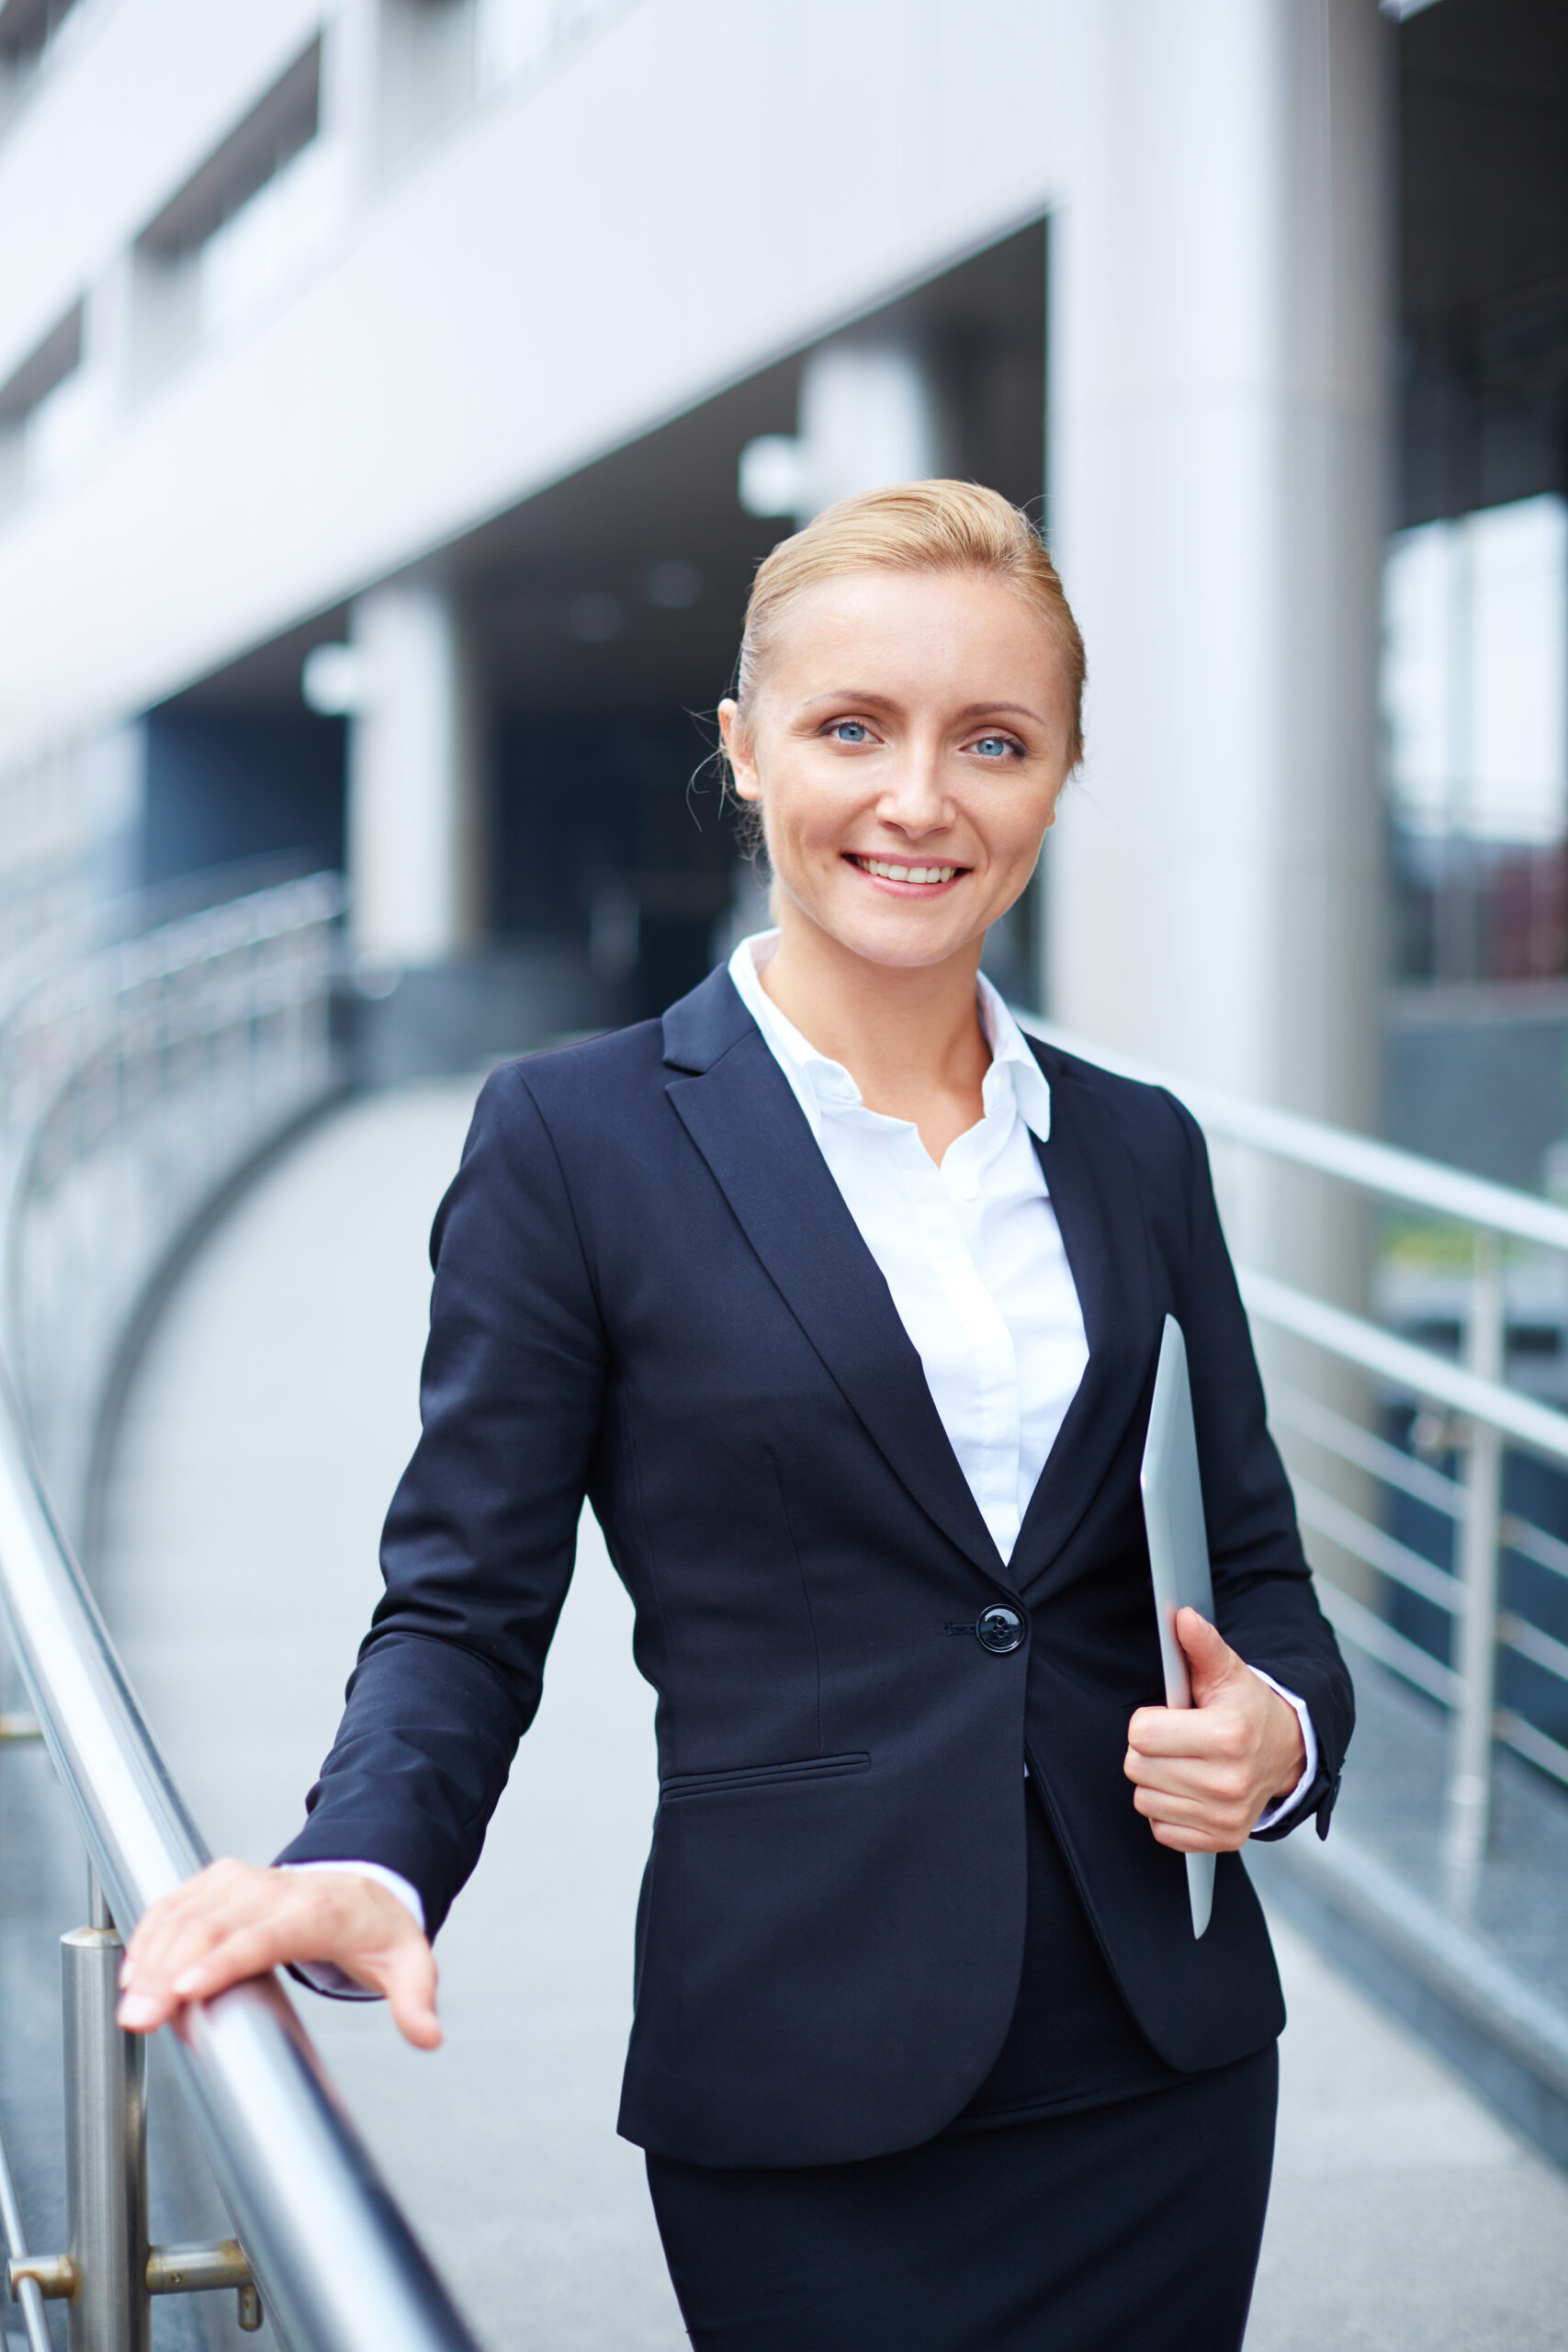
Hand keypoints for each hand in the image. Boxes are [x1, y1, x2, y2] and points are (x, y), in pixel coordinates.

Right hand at [116, 1860, 441, 2048]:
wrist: (363, 1883)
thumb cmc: (377, 1928)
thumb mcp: (408, 1962)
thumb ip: (416, 1999)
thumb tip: (427, 2034)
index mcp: (315, 1912)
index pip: (261, 1936)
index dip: (220, 1962)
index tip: (183, 1992)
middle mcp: (273, 1891)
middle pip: (211, 1929)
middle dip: (169, 1973)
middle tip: (140, 2019)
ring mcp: (241, 1881)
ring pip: (186, 1914)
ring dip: (151, 1957)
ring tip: (132, 2007)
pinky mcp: (219, 1881)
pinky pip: (176, 1902)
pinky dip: (151, 1933)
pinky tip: (135, 1971)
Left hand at [1124, 1608, 1306, 1852]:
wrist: (1288, 1751)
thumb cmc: (1248, 1709)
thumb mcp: (1228, 1672)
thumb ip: (1202, 1645)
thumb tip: (1184, 1618)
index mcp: (1227, 1735)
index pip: (1140, 1734)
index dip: (1148, 1721)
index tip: (1170, 1717)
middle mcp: (1229, 1782)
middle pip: (1137, 1767)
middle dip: (1149, 1750)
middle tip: (1176, 1741)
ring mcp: (1226, 1816)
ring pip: (1144, 1800)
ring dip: (1156, 1781)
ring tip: (1184, 1763)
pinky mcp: (1222, 1839)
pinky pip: (1161, 1829)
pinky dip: (1168, 1811)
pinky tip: (1189, 1790)